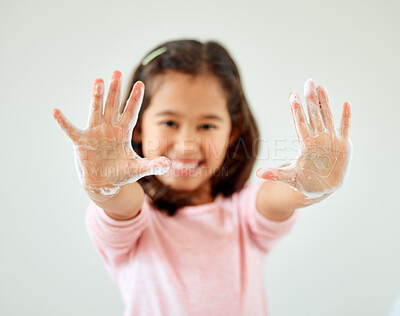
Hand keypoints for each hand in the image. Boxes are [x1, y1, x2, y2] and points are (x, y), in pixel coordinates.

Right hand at [52, 71, 169, 198]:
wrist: (104, 183)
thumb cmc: (121, 174)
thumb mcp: (139, 169)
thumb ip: (154, 165)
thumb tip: (168, 164)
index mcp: (122, 133)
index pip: (130, 113)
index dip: (134, 99)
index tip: (140, 84)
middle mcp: (108, 129)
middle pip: (113, 106)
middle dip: (115, 90)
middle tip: (116, 72)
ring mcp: (94, 134)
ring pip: (96, 111)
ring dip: (96, 97)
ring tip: (98, 81)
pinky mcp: (81, 142)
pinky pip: (71, 130)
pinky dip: (63, 122)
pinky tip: (56, 112)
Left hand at [256, 79, 351, 200]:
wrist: (322, 188)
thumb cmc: (305, 182)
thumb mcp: (290, 178)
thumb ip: (276, 174)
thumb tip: (259, 174)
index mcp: (306, 145)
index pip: (300, 123)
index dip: (297, 110)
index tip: (292, 96)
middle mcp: (318, 139)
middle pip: (314, 115)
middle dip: (311, 99)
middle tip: (309, 82)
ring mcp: (331, 140)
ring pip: (328, 117)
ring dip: (325, 103)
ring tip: (321, 87)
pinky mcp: (343, 146)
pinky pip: (345, 128)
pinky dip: (346, 118)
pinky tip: (345, 104)